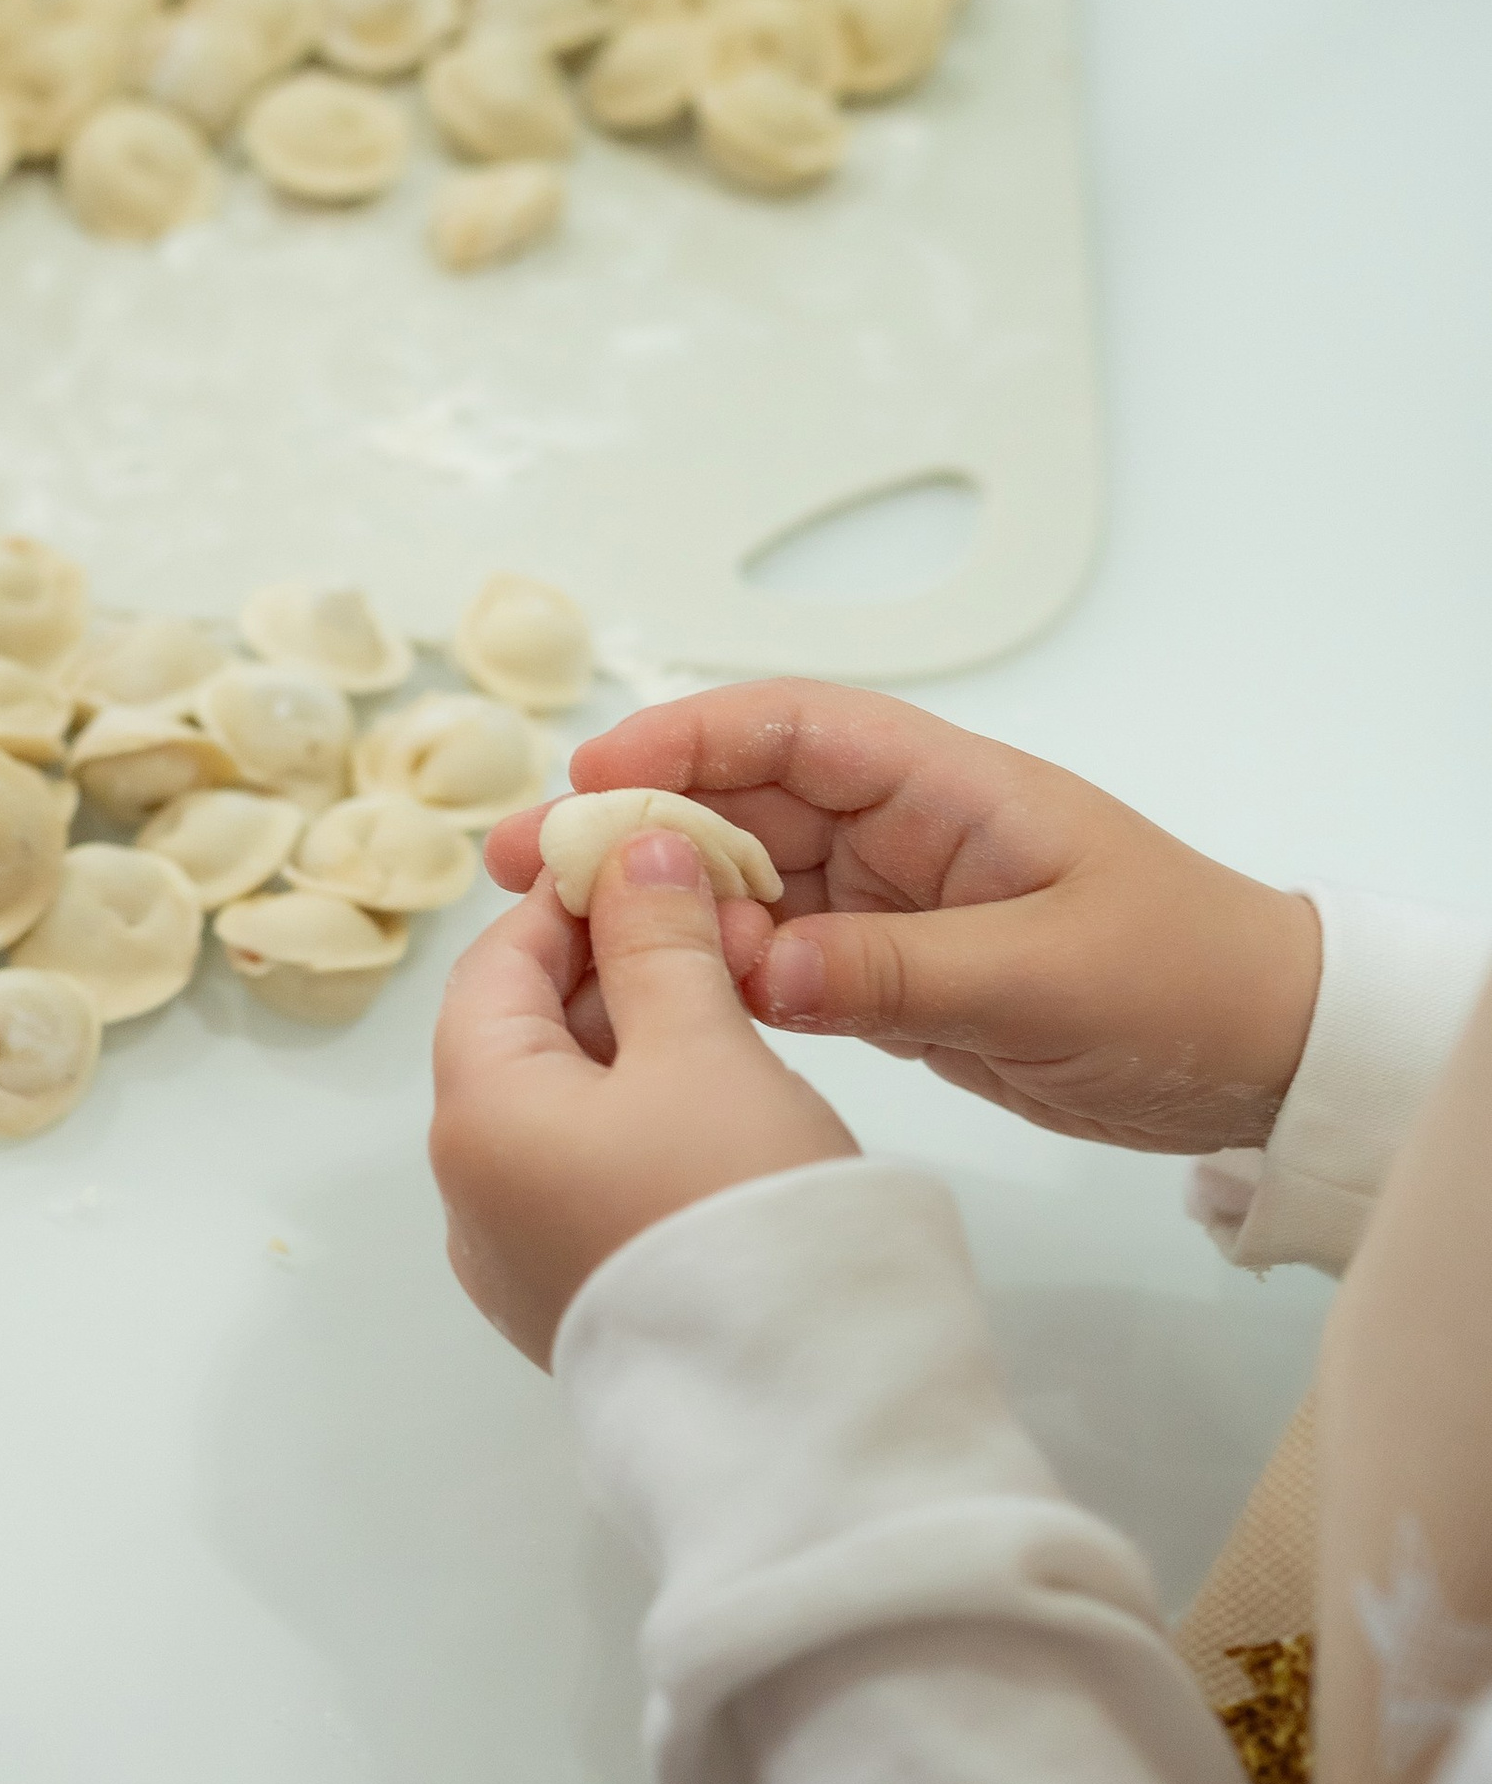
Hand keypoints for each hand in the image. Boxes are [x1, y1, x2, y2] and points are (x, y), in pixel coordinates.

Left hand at [431, 826, 857, 1364]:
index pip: (495, 966)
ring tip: (730, 1005)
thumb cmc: (737, 1212)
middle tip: (713, 926)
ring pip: (560, 1112)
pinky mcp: (577, 1303)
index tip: (651, 856)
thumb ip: (662, 939)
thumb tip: (634, 848)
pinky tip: (714, 1105)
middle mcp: (472, 1194)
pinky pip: (586, 1182)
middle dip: (612, 971)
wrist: (794, 1412)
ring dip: (633, 1046)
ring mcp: (519, 1259)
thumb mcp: (704, 1047)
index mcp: (475, 1117)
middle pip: (521, 1040)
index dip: (571, 898)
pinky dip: (637, 1124)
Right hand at [483, 681, 1319, 1156]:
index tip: (593, 781)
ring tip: (550, 937)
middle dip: (630, 825)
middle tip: (522, 868)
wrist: (1260, 1053)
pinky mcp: (887, 975)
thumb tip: (750, 963)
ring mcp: (890, 903)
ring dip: (652, 904)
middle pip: (740, 802)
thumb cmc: (1181, 981)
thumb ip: (891, 969)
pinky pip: (773, 958)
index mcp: (949, 788)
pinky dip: (708, 972)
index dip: (685, 740)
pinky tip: (639, 997)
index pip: (790, 729)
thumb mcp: (1041, 975)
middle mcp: (905, 831)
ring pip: (742, 884)